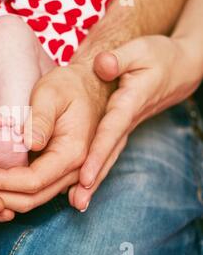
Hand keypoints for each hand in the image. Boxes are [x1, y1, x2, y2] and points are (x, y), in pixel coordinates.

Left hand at [0, 64, 108, 212]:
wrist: (89, 86)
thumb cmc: (68, 86)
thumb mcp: (51, 94)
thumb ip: (41, 119)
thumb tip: (30, 144)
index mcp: (73, 153)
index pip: (33, 180)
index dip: (2, 181)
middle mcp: (75, 171)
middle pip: (33, 198)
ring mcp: (69, 175)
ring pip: (34, 199)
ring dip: (4, 198)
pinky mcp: (59, 172)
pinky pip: (36, 191)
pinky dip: (13, 192)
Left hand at [71, 35, 202, 209]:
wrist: (178, 69)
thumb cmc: (157, 57)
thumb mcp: (139, 50)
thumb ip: (119, 59)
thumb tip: (103, 65)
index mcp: (129, 103)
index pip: (111, 131)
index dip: (98, 153)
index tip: (83, 176)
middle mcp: (127, 122)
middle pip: (109, 153)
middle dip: (94, 179)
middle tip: (78, 202)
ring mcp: (126, 129)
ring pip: (109, 158)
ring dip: (95, 182)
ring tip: (78, 204)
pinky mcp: (122, 130)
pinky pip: (108, 154)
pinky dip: (98, 171)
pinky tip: (83, 187)